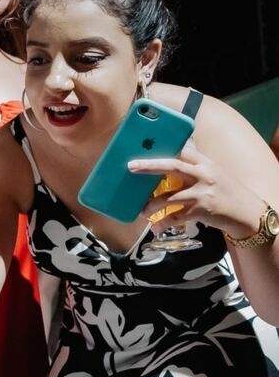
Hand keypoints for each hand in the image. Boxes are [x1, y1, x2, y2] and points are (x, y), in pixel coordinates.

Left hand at [129, 140, 265, 237]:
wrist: (245, 212)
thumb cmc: (225, 191)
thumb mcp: (213, 173)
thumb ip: (193, 169)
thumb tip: (165, 166)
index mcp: (205, 163)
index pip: (182, 151)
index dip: (163, 149)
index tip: (144, 148)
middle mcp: (203, 175)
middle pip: (172, 166)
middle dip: (149, 166)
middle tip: (131, 167)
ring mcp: (201, 194)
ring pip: (169, 197)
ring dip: (152, 204)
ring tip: (142, 210)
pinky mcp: (200, 211)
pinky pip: (175, 217)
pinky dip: (163, 223)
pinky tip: (155, 228)